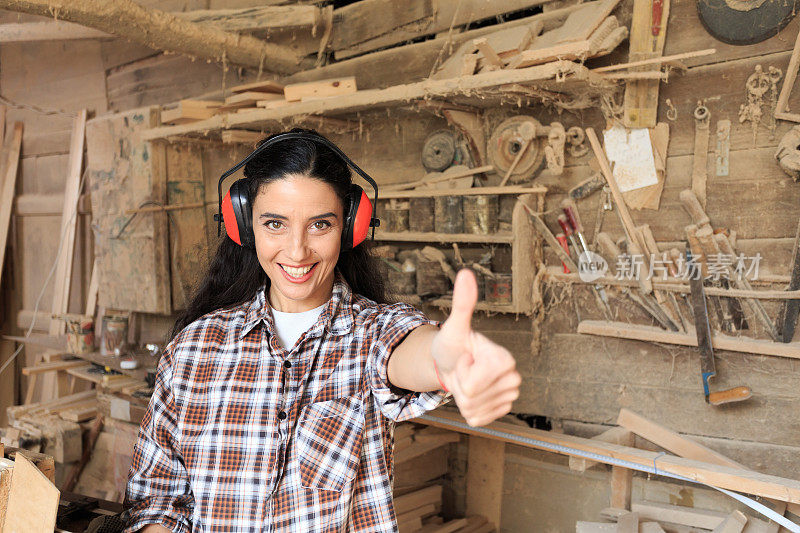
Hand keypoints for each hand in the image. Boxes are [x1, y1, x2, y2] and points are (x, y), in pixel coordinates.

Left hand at [431, 269, 521, 426]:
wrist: (453, 362)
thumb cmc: (454, 343)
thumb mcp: (454, 326)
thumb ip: (462, 303)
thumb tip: (465, 274)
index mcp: (506, 360)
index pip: (471, 385)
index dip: (461, 372)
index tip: (466, 357)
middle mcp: (514, 379)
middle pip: (472, 399)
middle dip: (460, 386)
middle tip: (464, 368)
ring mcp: (509, 397)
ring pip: (473, 410)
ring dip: (462, 397)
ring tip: (466, 378)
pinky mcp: (501, 411)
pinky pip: (476, 419)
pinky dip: (467, 409)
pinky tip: (471, 391)